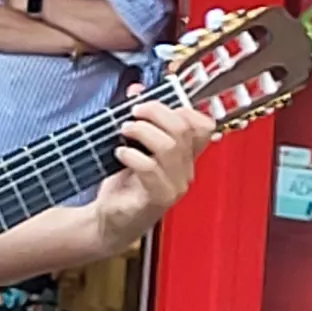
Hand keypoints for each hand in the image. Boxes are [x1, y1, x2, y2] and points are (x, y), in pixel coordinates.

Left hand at [86, 100, 217, 244]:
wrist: (108, 221)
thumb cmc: (123, 184)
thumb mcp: (132, 146)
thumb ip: (138, 119)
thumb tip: (136, 89)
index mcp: (184, 156)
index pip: (203, 125)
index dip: (181, 108)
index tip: (152, 101)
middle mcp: (185, 170)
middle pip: (184, 129)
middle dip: (155, 112)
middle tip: (133, 112)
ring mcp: (174, 185)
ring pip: (169, 146)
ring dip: (142, 131)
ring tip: (124, 131)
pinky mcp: (157, 198)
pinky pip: (151, 169)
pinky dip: (132, 155)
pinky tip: (120, 153)